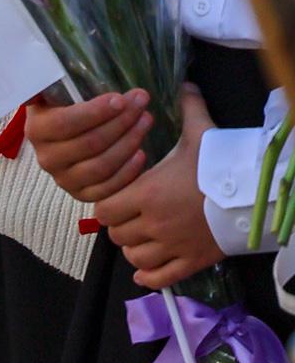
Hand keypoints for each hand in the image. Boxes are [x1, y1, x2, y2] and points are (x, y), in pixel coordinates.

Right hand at [27, 88, 154, 202]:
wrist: (66, 137)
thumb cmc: (66, 109)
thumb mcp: (54, 93)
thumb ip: (50, 84)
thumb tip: (45, 78)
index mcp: (37, 130)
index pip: (66, 123)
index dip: (96, 112)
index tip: (121, 98)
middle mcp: (46, 158)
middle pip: (89, 143)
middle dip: (120, 122)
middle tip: (141, 104)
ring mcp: (64, 180)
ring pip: (101, 166)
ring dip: (128, 143)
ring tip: (146, 121)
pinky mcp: (82, 195)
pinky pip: (108, 188)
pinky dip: (128, 172)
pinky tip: (142, 153)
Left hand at [93, 91, 223, 289]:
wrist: (256, 196)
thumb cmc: (221, 164)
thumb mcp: (201, 133)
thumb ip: (188, 108)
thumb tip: (185, 84)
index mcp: (146, 193)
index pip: (105, 209)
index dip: (107, 206)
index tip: (117, 199)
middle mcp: (153, 223)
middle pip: (117, 235)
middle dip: (121, 227)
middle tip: (130, 218)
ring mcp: (172, 246)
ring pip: (135, 258)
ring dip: (134, 250)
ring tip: (141, 240)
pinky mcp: (192, 262)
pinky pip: (159, 278)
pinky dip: (149, 276)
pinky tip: (145, 269)